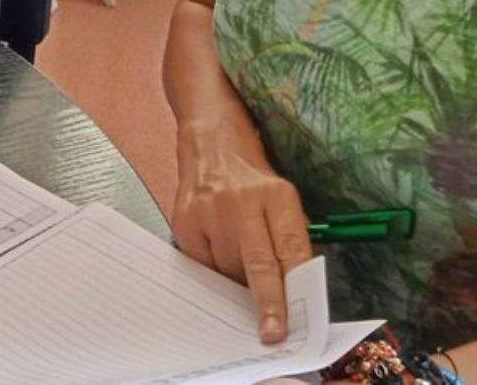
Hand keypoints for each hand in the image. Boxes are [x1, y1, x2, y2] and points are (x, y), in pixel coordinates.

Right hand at [169, 126, 312, 344]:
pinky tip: (218, 250)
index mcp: (277, 195)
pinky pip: (202, 264)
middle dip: (267, 303)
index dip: (293, 290)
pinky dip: (214, 269)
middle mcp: (242, 201)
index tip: (291, 323)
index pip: (291, 251)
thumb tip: (291, 293)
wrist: (211, 143)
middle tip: (271, 333)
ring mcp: (209, 210)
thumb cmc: (253, 178)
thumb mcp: (283, 199)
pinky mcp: (184, 220)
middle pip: (258, 265)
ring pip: (227, 269)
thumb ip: (288, 241)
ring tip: (239, 261)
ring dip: (237, 281)